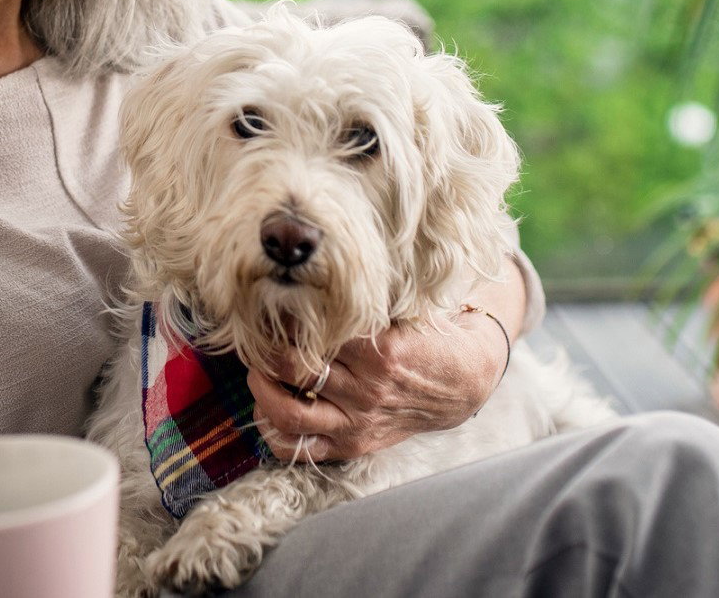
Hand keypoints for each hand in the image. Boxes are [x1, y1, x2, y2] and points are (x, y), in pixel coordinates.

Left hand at [246, 260, 523, 462]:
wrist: (463, 381)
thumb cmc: (429, 335)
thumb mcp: (408, 306)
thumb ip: (367, 297)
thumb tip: (316, 271)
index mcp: (381, 350)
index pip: (315, 331)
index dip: (287, 315)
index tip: (274, 300)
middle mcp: (367, 390)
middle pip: (294, 368)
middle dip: (264, 347)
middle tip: (255, 332)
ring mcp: (358, 421)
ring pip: (288, 412)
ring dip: (261, 388)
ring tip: (257, 367)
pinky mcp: (354, 443)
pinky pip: (301, 447)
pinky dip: (273, 431)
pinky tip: (265, 408)